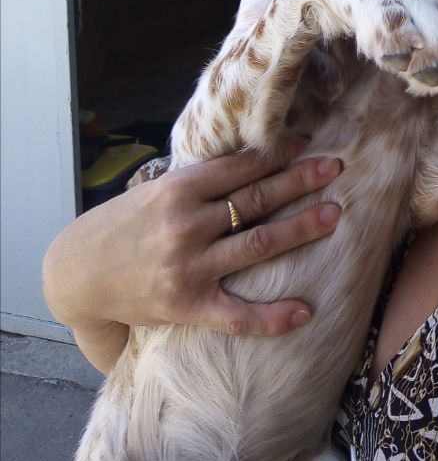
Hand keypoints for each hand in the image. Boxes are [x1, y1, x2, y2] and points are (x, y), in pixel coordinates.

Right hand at [43, 140, 341, 367]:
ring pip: (257, 244)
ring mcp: (189, 266)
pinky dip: (273, 316)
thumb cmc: (122, 226)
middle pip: (256, 198)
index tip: (306, 144)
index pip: (239, 167)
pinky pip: (238, 315)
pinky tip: (306, 311)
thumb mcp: (154, 191)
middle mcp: (186, 224)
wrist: (78, 274)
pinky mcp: (188, 305)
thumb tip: (250, 161)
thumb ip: (198, 181)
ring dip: (300, 228)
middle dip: (300, 181)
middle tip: (336, 168)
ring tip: (333, 216)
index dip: (276, 154)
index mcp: (178, 189)